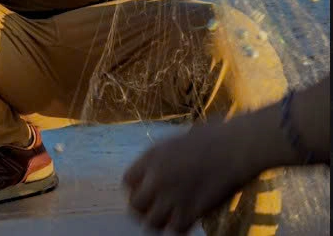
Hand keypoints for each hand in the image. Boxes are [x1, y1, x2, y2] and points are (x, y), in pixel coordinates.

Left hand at [123, 118, 264, 232]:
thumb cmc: (212, 137)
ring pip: (152, 222)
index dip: (134, 189)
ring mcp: (173, 195)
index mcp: (151, 157)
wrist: (236, 147)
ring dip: (159, 222)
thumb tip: (156, 168)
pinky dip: (179, 228)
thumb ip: (161, 157)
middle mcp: (157, 177)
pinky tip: (185, 221)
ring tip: (167, 219)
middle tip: (153, 210)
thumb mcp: (176, 141)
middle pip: (136, 204)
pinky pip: (176, 229)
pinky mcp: (193, 210)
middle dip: (143, 209)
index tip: (144, 191)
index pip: (127, 181)